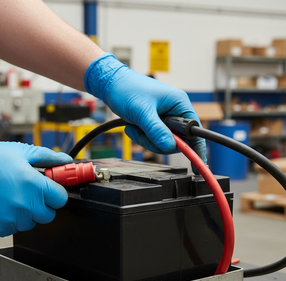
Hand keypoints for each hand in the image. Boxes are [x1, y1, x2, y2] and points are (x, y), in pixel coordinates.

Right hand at [0, 133, 72, 236]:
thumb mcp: (19, 152)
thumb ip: (47, 157)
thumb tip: (65, 161)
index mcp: (33, 185)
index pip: (61, 199)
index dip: (55, 193)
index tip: (49, 189)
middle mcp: (24, 205)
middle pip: (48, 215)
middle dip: (42, 205)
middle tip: (28, 193)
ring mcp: (10, 219)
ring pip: (29, 223)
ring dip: (25, 213)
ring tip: (9, 196)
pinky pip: (12, 228)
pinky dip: (8, 220)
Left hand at [85, 53, 206, 165]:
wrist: (111, 84)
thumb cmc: (127, 90)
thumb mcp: (142, 112)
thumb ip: (156, 130)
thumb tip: (169, 147)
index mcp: (179, 104)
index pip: (193, 131)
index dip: (195, 148)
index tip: (198, 165)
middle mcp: (175, 111)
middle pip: (176, 141)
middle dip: (158, 142)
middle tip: (143, 134)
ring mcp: (165, 118)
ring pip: (163, 142)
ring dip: (147, 139)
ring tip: (134, 128)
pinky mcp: (154, 122)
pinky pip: (153, 138)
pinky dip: (142, 137)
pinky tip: (132, 127)